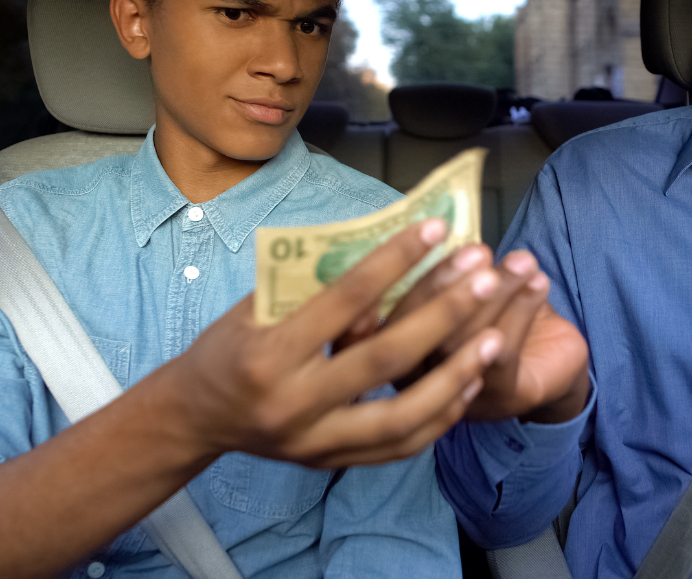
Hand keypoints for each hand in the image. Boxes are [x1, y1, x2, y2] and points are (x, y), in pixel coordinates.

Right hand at [170, 219, 505, 467]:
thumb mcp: (253, 305)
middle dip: (443, 313)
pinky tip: (469, 385)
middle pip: (384, 357)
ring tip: (495, 338)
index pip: (345, 298)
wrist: (195, 417)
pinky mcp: (330, 461)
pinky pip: (398, 448)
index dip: (395, 260)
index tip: (437, 229)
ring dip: (455, 376)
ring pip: (402, 416)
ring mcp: (314, 440)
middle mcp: (293, 402)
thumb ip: (310, 284)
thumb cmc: (227, 347)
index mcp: (269, 352)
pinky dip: (439, 417)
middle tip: (485, 276)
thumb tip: (378, 244)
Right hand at [383, 245, 589, 423]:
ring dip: (496, 294)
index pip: (389, 316)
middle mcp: (416, 380)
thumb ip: (450, 276)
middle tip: (479, 252)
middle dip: (449, 285)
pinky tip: (537, 283)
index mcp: (395, 348)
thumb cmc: (502, 314)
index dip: (406, 276)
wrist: (554, 356)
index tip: (434, 235)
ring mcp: (456, 396)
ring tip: (521, 261)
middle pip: (419, 334)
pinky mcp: (501, 398)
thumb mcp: (468, 290)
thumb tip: (450, 238)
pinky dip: (521, 311)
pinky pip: (502, 355)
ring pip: (462, 344)